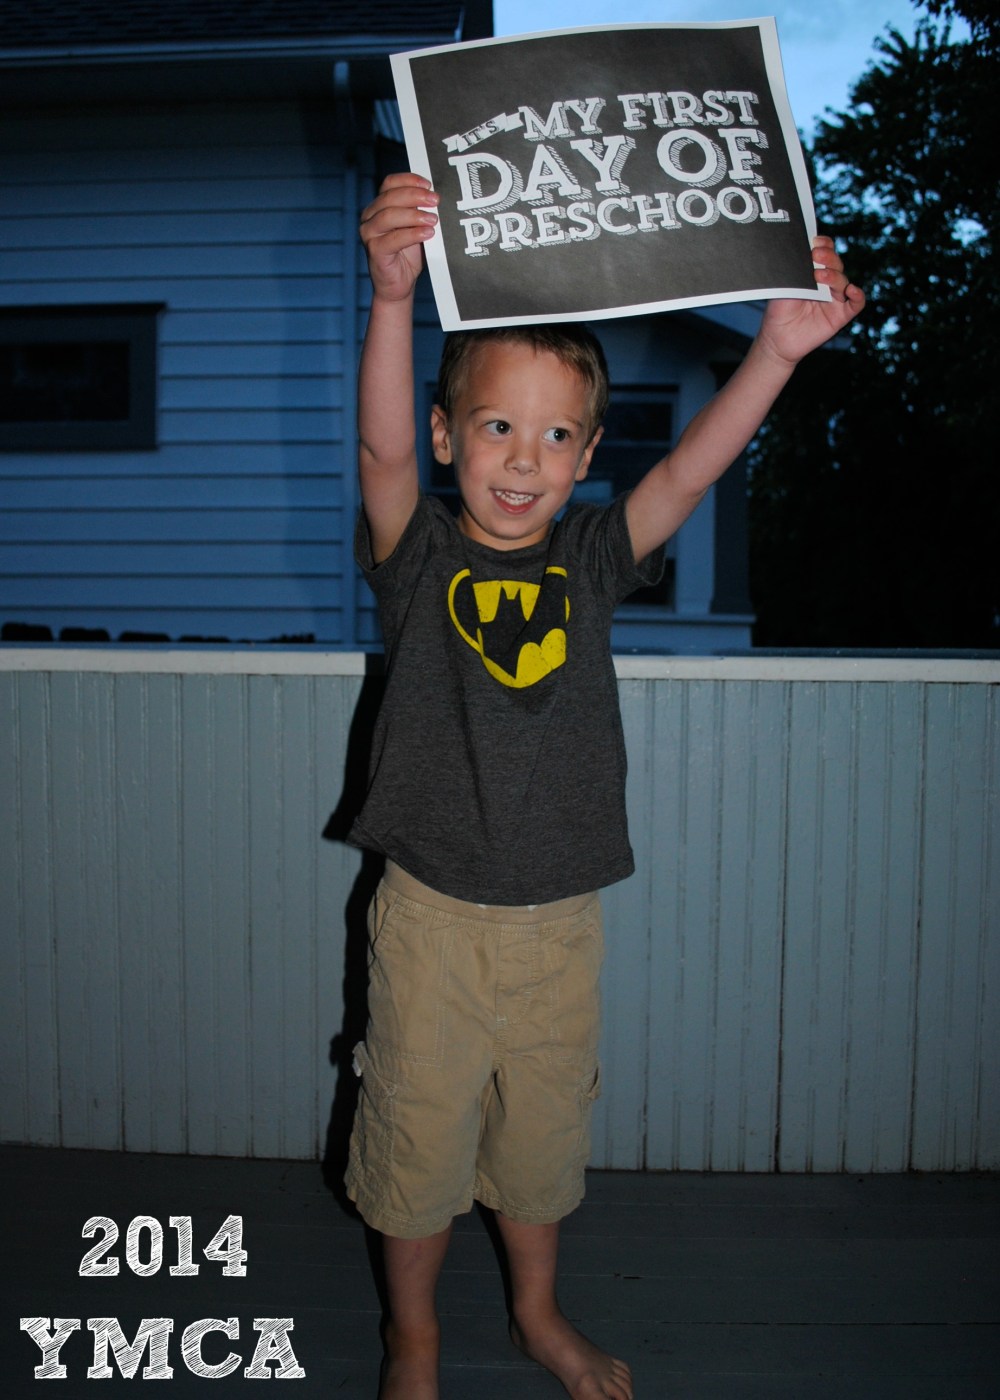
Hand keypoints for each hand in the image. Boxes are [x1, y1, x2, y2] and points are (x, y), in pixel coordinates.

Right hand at [360, 172, 438, 303]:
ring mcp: (369, 234)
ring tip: (433, 220)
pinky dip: (412, 234)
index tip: (429, 184)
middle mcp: (370, 217)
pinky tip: (427, 233)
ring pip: (389, 215)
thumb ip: (419, 211)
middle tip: (435, 200)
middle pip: (390, 197)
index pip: (389, 183)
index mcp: (379, 206)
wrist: (399, 285)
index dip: (409, 180)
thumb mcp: (416, 227)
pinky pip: (393, 239)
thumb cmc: (409, 255)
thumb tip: (435, 197)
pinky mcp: (374, 251)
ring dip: (414, 215)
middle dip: (415, 196)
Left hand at [757, 236, 865, 366]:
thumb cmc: (779, 311)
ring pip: (843, 281)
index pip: (825, 251)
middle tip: (816, 256)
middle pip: (836, 263)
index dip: (824, 244)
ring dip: (834, 276)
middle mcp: (827, 283)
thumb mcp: (784, 287)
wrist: (777, 339)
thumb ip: (794, 270)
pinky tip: (851, 290)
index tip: (814, 242)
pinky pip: (857, 304)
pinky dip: (858, 295)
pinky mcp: (840, 315)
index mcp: (814, 272)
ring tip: (819, 276)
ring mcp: (835, 299)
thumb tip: (799, 252)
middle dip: (828, 257)